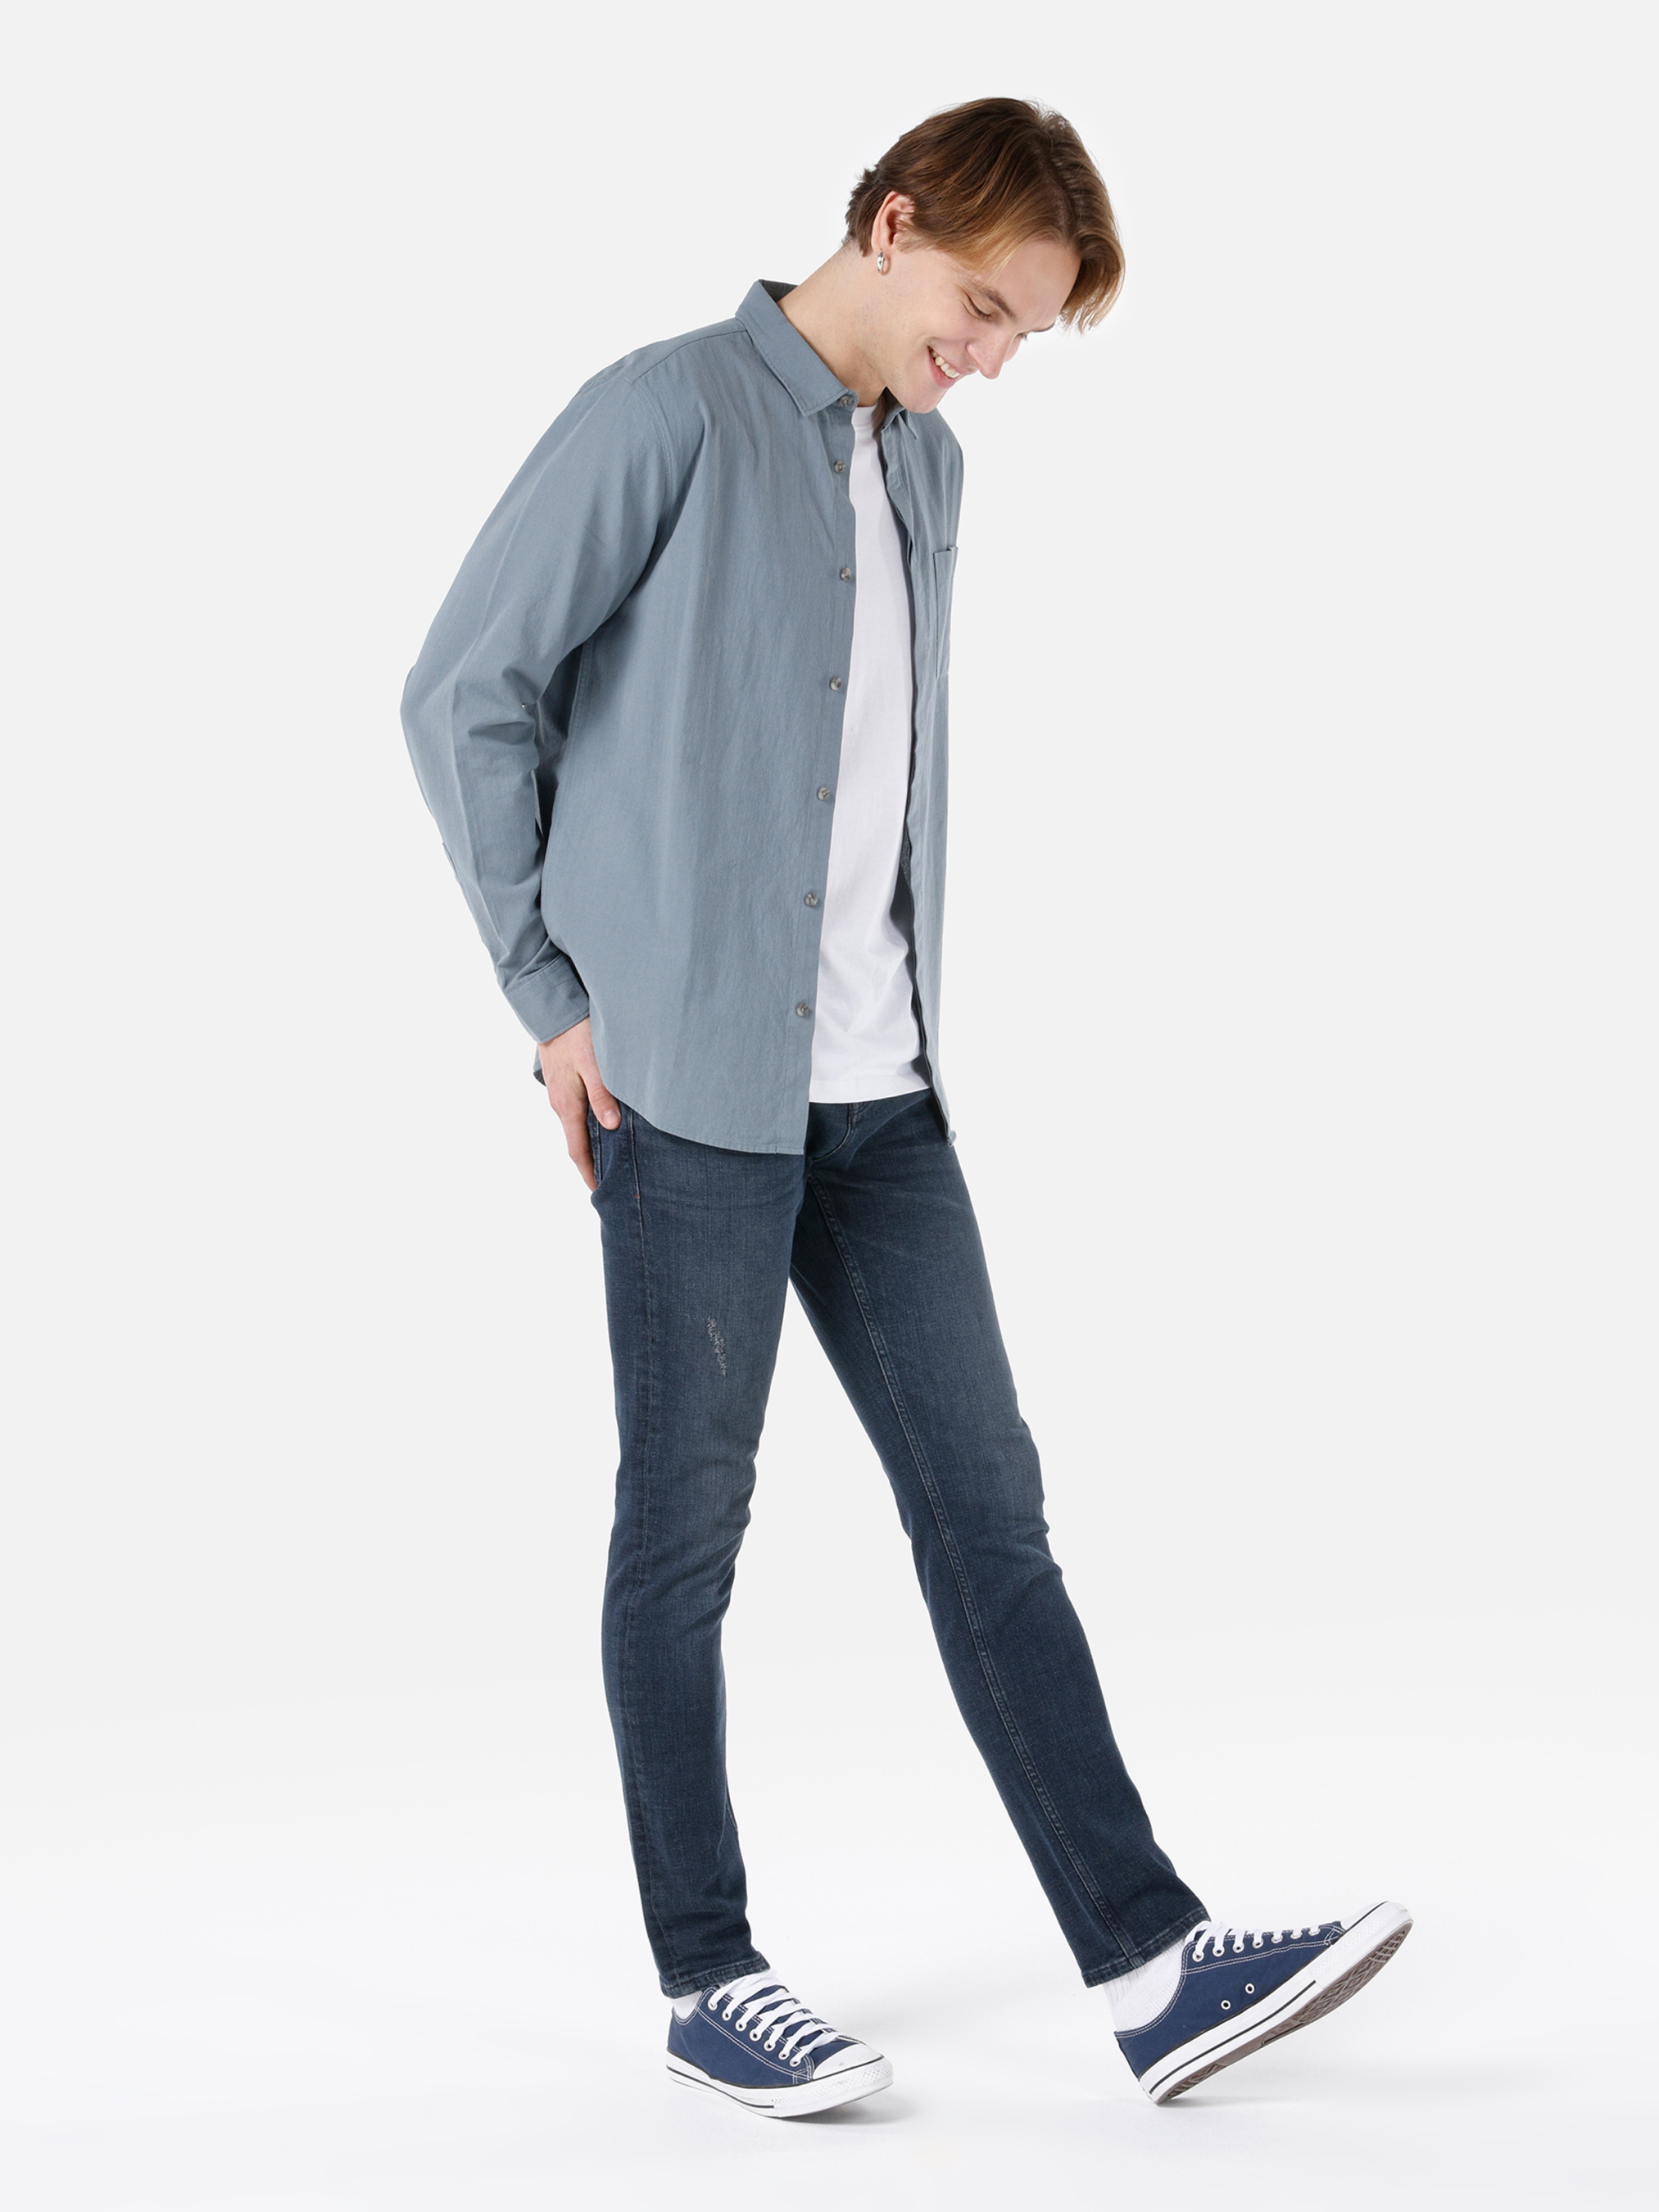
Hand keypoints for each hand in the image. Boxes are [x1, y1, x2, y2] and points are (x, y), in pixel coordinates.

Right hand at [537, 1018, 619, 1190]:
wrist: (552, 1009)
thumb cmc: (576, 1034)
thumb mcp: (594, 1065)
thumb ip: (603, 1095)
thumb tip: (611, 1126)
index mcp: (567, 1106)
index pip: (577, 1150)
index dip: (588, 1172)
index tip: (599, 1190)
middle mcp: (560, 1104)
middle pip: (576, 1141)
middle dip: (591, 1162)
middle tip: (610, 1178)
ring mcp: (559, 1093)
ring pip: (576, 1126)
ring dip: (590, 1142)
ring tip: (609, 1154)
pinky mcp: (562, 1081)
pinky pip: (575, 1111)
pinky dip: (587, 1124)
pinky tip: (602, 1121)